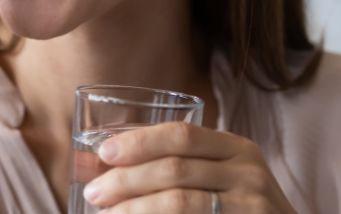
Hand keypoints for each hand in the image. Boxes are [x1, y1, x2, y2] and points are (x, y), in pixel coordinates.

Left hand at [82, 122, 296, 213]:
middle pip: (175, 168)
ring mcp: (252, 206)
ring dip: (135, 209)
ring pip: (181, 202)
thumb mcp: (215, 178)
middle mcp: (248, 173)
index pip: (182, 134)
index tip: (103, 152)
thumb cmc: (236, 209)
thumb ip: (165, 167)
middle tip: (94, 193)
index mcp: (236, 148)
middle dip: (127, 180)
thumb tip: (87, 163)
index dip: (139, 141)